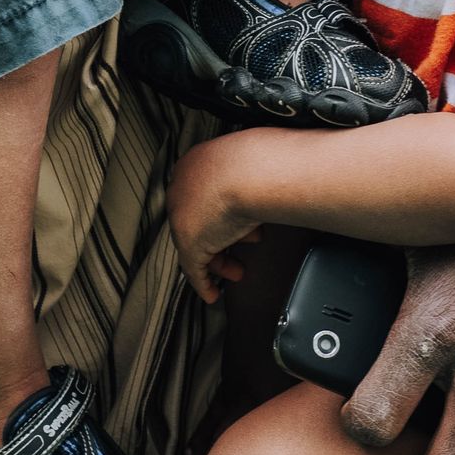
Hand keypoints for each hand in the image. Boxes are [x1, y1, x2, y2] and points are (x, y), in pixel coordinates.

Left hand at [168, 138, 262, 303]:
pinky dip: (203, 282)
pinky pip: (193, 267)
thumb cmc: (258, 161)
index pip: (202, 196)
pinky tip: (212, 293)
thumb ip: (252, 175)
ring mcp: (183, 216)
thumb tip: (272, 180)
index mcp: (194, 165)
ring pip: (198, 243)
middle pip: (200, 220)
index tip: (237, 224)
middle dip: (223, 236)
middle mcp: (183, 188)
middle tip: (241, 245)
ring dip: (220, 259)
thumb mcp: (253, 163)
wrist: (250, 171)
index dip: (223, 213)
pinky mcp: (189, 242)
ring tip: (237, 269)